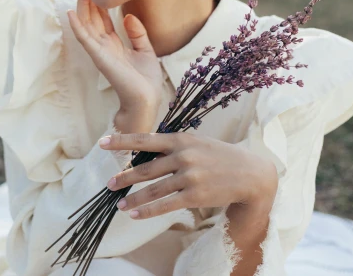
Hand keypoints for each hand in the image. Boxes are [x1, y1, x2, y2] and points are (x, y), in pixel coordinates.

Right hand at [66, 0, 163, 121]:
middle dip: (89, 0)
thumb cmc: (145, 80)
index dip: (99, 2)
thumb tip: (128, 15)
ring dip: (82, 7)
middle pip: (91, 18)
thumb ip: (137, 33)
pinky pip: (85, 38)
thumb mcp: (146, 51)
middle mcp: (103, 45)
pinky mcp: (99, 57)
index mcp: (113, 44)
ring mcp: (99, 51)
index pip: (102, 19)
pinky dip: (77, 26)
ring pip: (86, 24)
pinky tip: (71, 13)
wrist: (146, 99)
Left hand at [99, 132, 277, 219]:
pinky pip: (166, 205)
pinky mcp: (195, 196)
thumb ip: (171, 145)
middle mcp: (183, 156)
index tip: (102, 143)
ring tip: (119, 203)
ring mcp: (189, 176)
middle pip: (145, 167)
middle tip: (109, 183)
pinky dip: (147, 210)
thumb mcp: (196, 142)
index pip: (145, 139)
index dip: (121, 141)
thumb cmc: (218, 156)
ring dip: (133, 197)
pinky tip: (134, 214)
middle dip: (124, 177)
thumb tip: (143, 149)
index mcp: (181, 139)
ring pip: (153, 189)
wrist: (250, 173)